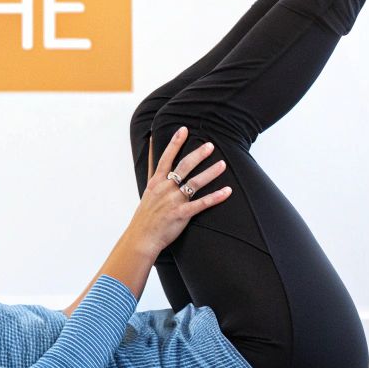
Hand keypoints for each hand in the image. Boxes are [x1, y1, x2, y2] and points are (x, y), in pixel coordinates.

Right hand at [128, 126, 231, 253]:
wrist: (142, 237)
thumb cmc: (146, 215)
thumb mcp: (147, 192)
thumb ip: (153, 174)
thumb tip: (153, 159)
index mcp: (156, 182)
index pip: (166, 158)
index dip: (175, 143)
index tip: (184, 130)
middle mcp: (165, 188)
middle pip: (184, 167)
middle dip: (198, 154)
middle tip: (210, 145)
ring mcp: (174, 201)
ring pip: (195, 183)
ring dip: (210, 172)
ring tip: (223, 164)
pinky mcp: (182, 214)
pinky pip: (202, 203)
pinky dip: (215, 197)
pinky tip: (227, 191)